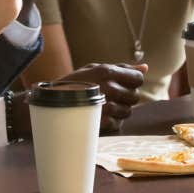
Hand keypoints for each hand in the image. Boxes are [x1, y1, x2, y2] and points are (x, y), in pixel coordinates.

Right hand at [12, 63, 145, 137]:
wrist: (49, 105)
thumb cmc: (73, 84)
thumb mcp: (94, 69)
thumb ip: (121, 67)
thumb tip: (145, 67)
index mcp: (106, 71)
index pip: (137, 78)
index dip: (133, 81)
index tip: (124, 84)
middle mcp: (109, 88)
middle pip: (135, 96)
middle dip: (125, 96)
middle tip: (109, 96)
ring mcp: (107, 108)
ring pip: (128, 112)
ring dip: (119, 110)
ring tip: (101, 106)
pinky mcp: (103, 125)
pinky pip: (119, 125)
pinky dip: (111, 123)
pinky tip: (98, 117)